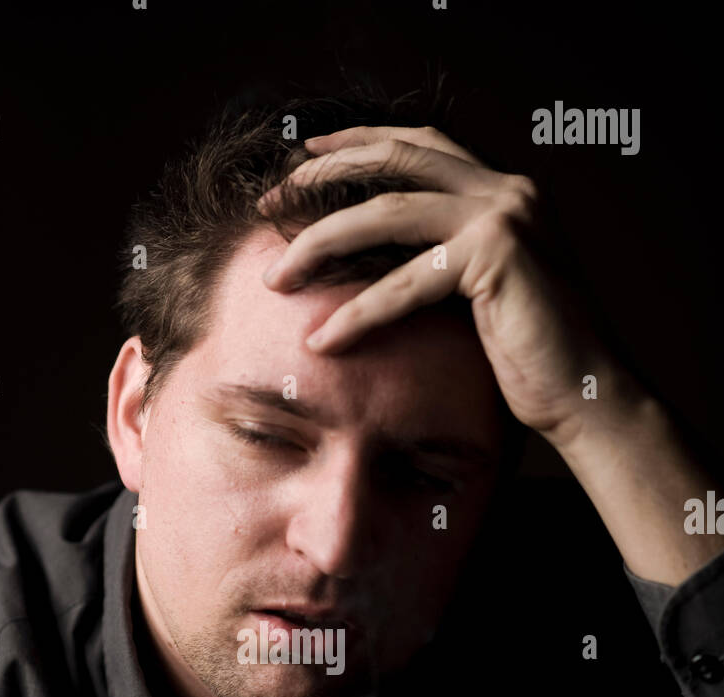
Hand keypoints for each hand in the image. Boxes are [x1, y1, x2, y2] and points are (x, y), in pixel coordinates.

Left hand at [259, 124, 630, 450]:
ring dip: (320, 244)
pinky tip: (322, 341)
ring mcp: (504, 216)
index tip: (303, 159)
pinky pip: (406, 283)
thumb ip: (445, 261)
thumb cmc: (533, 357)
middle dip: (322, 178)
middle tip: (269, 204)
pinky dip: (358, 314)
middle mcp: (506, 189)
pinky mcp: (497, 258)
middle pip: (393, 159)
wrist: (587, 393)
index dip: (357, 143)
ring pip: (386, 213)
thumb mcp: (484, 294)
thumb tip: (379, 263)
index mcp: (503, 189)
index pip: (418, 144)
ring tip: (276, 279)